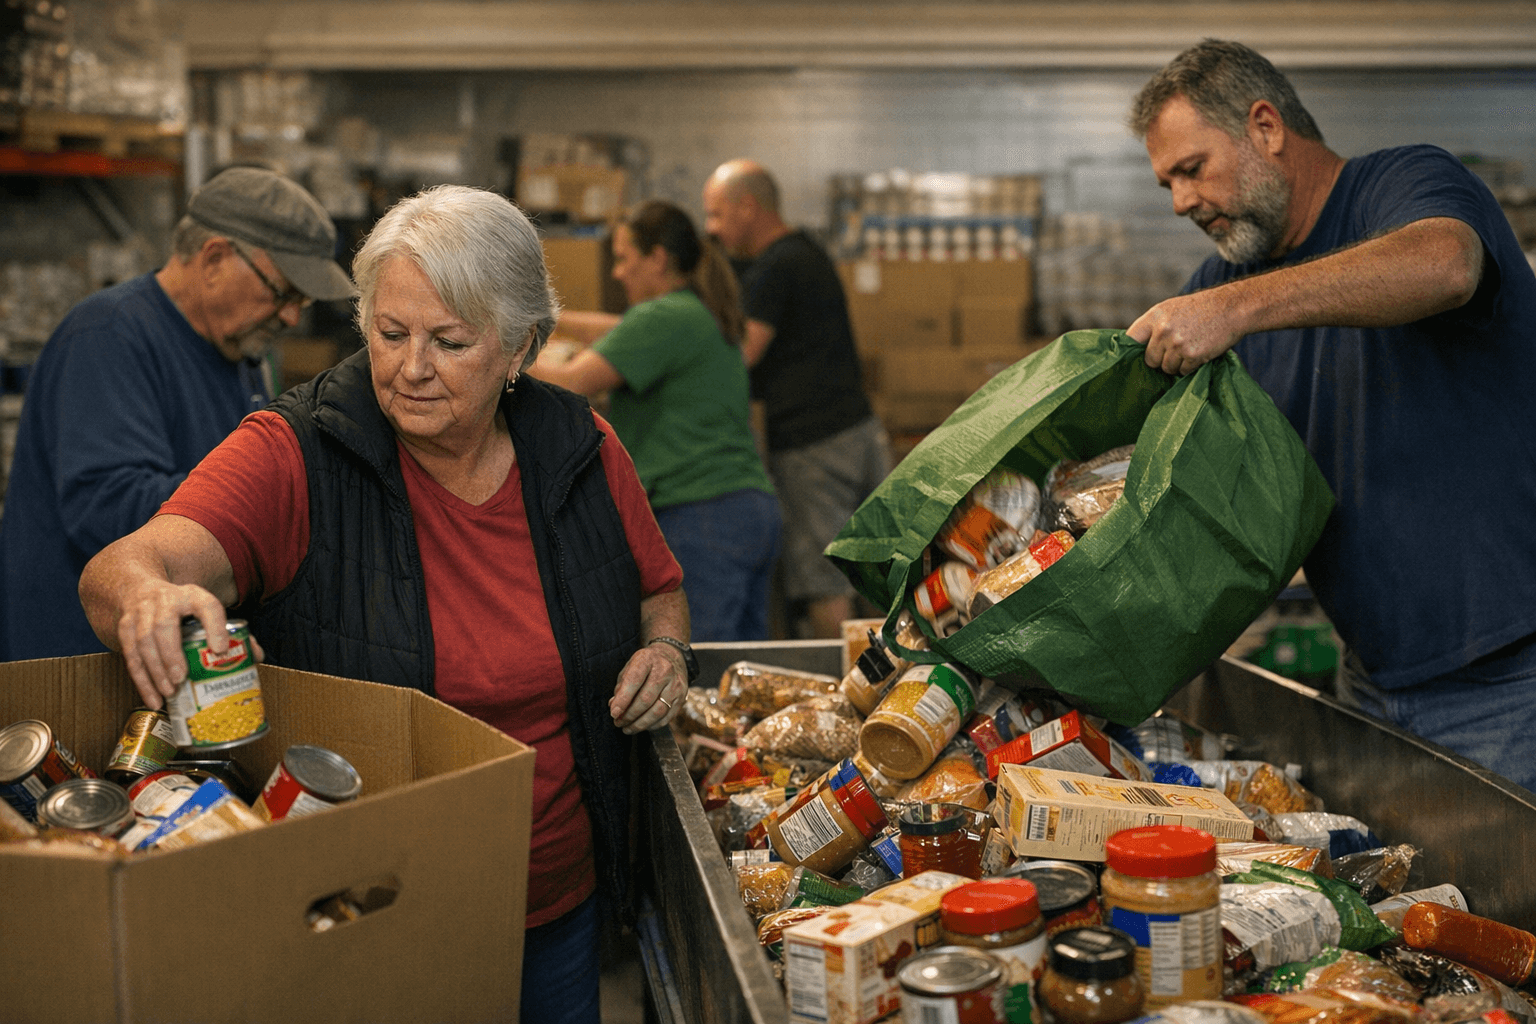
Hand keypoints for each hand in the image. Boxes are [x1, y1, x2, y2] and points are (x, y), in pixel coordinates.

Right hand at [114, 579, 262, 709]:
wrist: (140, 589)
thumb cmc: (182, 607)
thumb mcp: (205, 609)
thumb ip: (230, 631)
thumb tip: (256, 655)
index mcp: (193, 596)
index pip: (207, 606)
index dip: (214, 627)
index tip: (221, 649)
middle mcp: (164, 601)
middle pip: (164, 626)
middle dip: (171, 653)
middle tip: (181, 677)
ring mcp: (141, 613)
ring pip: (143, 641)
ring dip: (155, 670)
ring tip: (169, 692)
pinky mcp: (124, 627)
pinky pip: (129, 655)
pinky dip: (141, 679)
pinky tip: (152, 697)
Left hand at [609, 641, 686, 734]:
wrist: (671, 657)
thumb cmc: (646, 664)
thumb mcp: (630, 667)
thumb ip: (622, 687)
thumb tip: (615, 707)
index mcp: (647, 660)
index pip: (634, 682)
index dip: (623, 700)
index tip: (613, 713)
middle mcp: (665, 671)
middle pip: (646, 700)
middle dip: (629, 715)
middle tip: (618, 722)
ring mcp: (676, 685)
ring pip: (657, 712)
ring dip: (640, 724)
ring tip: (628, 728)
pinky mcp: (682, 697)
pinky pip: (666, 718)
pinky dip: (652, 726)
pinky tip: (642, 725)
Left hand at [1127, 291, 1244, 375]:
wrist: (1231, 308)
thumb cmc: (1200, 309)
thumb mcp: (1171, 309)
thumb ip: (1153, 326)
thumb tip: (1134, 349)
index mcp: (1154, 316)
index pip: (1130, 339)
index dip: (1132, 351)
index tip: (1134, 359)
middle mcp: (1163, 330)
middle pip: (1149, 360)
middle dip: (1160, 359)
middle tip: (1175, 351)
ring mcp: (1177, 344)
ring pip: (1166, 368)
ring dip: (1176, 365)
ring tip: (1189, 349)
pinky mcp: (1192, 355)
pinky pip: (1183, 372)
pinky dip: (1189, 367)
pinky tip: (1198, 353)